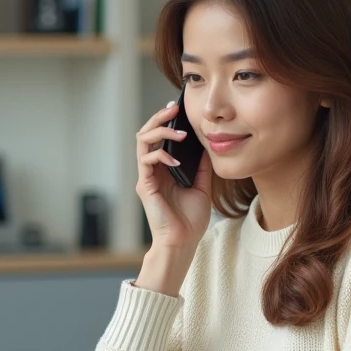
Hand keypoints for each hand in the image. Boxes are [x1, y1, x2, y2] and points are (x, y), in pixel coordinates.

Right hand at [136, 102, 212, 252]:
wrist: (183, 242)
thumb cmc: (190, 219)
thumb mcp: (202, 186)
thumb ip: (202, 166)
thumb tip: (208, 145)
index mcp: (163, 169)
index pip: (159, 137)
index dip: (166, 121)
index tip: (178, 108)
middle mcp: (152, 170)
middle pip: (146, 133)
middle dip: (159, 118)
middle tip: (173, 108)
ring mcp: (146, 176)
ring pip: (142, 141)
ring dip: (159, 131)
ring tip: (178, 130)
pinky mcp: (144, 185)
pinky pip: (146, 161)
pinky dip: (161, 154)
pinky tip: (176, 160)